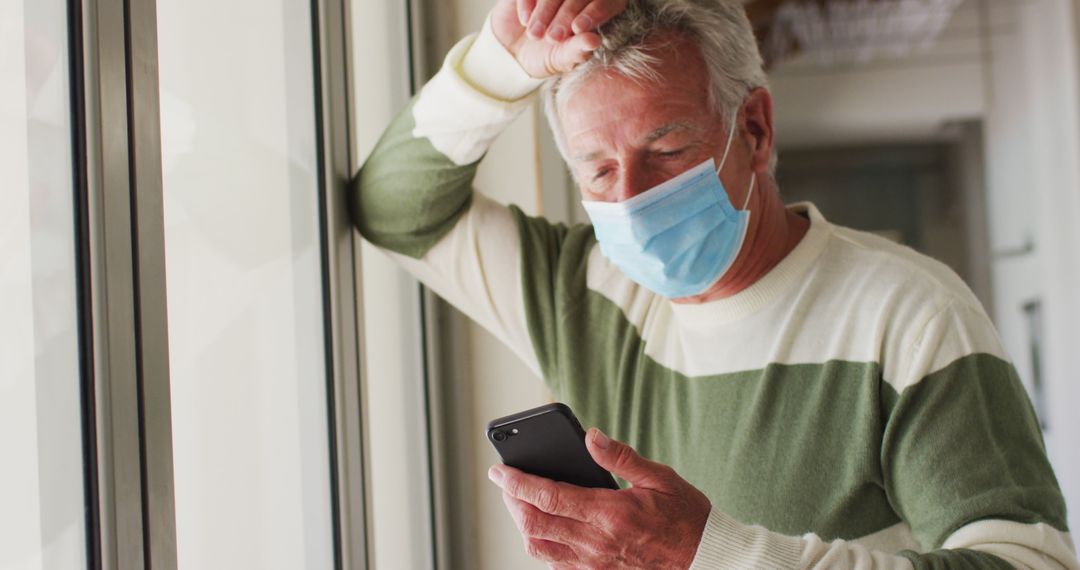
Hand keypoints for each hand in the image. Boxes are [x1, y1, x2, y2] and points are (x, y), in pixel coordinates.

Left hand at [488, 427, 710, 568]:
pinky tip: (543, 528)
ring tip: (520, 502)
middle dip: (513, 501)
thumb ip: (621, 457)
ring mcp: (595, 564)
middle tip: (506, 483)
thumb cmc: (686, 516)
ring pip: (540, 547)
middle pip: (535, 523)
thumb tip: (590, 436)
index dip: (518, 482)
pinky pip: (556, 564)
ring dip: (523, 524)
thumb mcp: (660, 478)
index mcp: (610, 513)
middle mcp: (596, 542)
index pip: (548, 496)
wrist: (704, 559)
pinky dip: (541, 545)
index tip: (500, 471)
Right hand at [489, 0, 628, 77]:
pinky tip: (525, 20)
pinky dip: (527, 3)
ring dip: (545, 11)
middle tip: (553, 38)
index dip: (595, 13)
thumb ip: (578, 50)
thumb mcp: (562, 58)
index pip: (606, 3)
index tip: (578, 28)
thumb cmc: (546, 55)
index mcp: (595, 10)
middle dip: (565, 15)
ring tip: (535, 34)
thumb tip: (594, 41)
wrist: (513, 51)